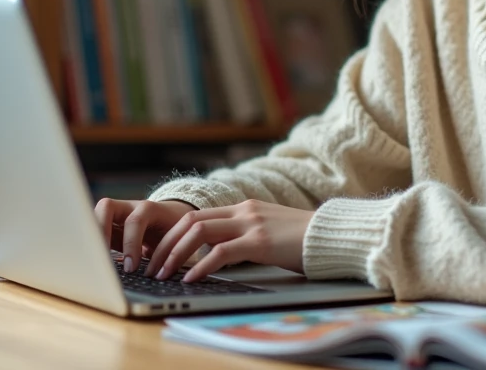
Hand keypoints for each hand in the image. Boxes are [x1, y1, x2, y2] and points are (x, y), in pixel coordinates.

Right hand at [94, 198, 198, 273]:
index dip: (131, 243)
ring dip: (92, 235)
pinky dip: (92, 242)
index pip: (135, 221)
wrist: (172, 217)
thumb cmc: (174, 232)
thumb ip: (164, 252)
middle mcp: (129, 206)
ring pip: (96, 214)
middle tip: (102, 259)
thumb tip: (158, 274)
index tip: (131, 268)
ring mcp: (116, 212)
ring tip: (92, 259)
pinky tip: (91, 258)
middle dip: (101, 232)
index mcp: (149, 209)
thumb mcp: (173, 241)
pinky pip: (95, 227)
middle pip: (106, 207)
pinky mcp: (108, 222)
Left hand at [144, 199, 314, 282]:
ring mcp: (251, 223)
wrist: (332, 235)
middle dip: (165, 244)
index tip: (159, 254)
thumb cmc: (303, 240)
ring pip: (199, 232)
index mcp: (244, 207)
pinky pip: (221, 252)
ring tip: (165, 274)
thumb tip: (219, 256)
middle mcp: (243, 211)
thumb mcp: (269, 232)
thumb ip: (244, 237)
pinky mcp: (260, 241)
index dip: (173, 235)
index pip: (196, 215)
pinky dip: (201, 266)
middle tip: (152, 266)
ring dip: (176, 255)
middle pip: (190, 220)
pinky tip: (192, 278)